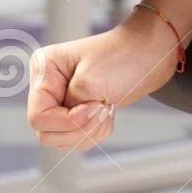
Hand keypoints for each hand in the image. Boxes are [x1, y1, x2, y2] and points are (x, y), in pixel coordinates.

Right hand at [26, 18, 184, 149]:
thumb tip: (63, 131)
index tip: (95, 106)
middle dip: (79, 128)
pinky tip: (108, 113)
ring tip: (107, 109)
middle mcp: (48, 86)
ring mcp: (62, 99)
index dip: (67, 121)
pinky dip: (95, 132)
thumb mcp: (90, 83)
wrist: (152, 52)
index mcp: (44, 69)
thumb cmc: (124, 57)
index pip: (38, 117)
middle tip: (103, 108)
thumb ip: (68, 112)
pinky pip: (77, 138)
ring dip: (89, 131)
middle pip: (47, 133)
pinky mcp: (78, 111)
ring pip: (62, 140)